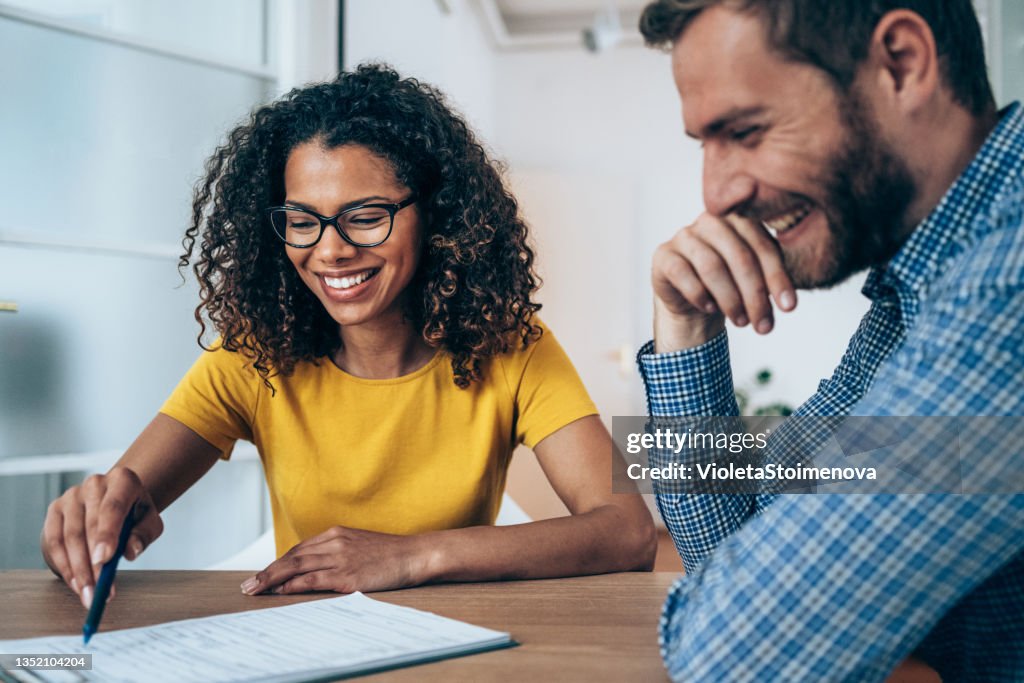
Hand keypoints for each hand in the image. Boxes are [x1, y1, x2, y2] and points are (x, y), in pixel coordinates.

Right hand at [40, 466, 162, 608]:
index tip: (104, 560)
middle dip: (93, 564)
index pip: (113, 507)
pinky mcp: (55, 509)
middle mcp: (94, 484)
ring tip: (88, 594)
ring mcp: (71, 496)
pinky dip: (63, 565)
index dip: (107, 534)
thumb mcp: (149, 522)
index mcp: (122, 480)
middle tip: (99, 591)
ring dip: (77, 570)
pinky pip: (53, 541)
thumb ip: (143, 535)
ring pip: (69, 536)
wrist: (118, 501)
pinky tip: (75, 583)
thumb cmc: (135, 514)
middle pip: (89, 526)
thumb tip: (130, 551)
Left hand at [240, 526, 431, 595]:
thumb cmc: (391, 554)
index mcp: (337, 533)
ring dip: (272, 580)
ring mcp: (341, 558)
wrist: (415, 555)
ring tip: (256, 590)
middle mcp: (335, 543)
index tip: (263, 575)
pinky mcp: (348, 575)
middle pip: (292, 557)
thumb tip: (316, 568)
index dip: (278, 563)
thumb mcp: (360, 546)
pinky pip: (313, 580)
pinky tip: (281, 592)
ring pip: (297, 567)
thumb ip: (338, 552)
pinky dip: (294, 586)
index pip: (299, 549)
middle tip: (248, 586)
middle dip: (267, 572)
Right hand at [652, 213, 795, 351]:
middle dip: (755, 296)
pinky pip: (682, 274)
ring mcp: (684, 236)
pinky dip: (699, 295)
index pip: (763, 246)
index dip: (777, 278)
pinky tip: (710, 309)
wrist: (692, 300)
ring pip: (712, 266)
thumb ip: (772, 279)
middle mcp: (711, 221)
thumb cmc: (730, 286)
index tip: (789, 308)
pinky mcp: (663, 255)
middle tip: (764, 326)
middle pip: (739, 257)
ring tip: (741, 322)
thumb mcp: (756, 280)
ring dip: (730, 300)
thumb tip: (789, 302)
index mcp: (740, 219)